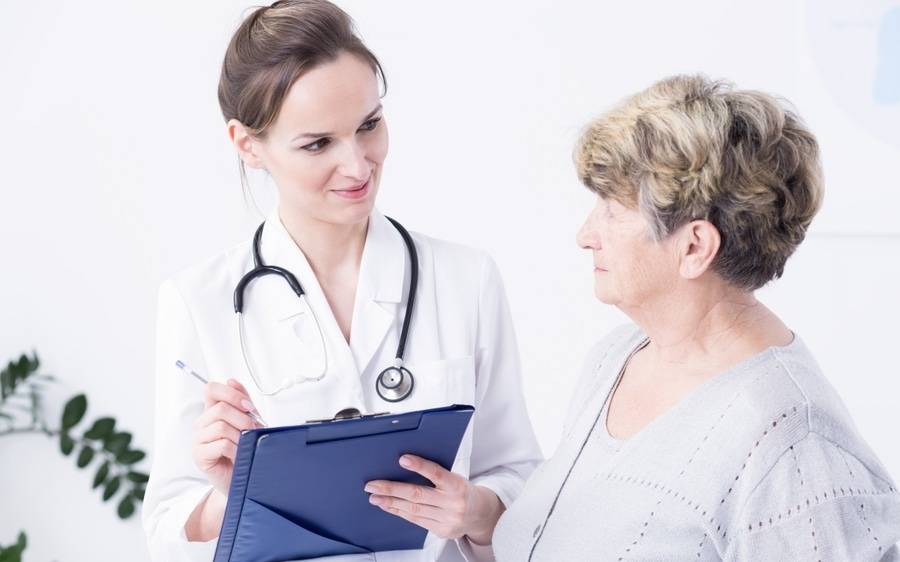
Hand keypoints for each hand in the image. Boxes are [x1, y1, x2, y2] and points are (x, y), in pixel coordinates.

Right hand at [191, 379, 260, 494]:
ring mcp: (199, 440)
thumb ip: (242, 402)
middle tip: (253, 430)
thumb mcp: (248, 422)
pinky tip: (239, 456)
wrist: (244, 479)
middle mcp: (203, 424)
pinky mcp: (200, 456)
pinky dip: (236, 449)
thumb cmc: (246, 450)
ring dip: (241, 436)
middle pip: (220, 408)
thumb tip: (232, 380)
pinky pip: (221, 444)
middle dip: (243, 418)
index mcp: (213, 412)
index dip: (231, 394)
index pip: (211, 389)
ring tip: (246, 445)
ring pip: (221, 426)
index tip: (249, 407)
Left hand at [364, 454, 504, 544]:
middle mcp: (452, 504)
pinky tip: (388, 506)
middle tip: (373, 485)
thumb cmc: (463, 491)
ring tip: (375, 497)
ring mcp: (447, 519)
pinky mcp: (441, 531)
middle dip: (392, 489)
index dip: (420, 466)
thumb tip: (405, 464)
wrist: (481, 514)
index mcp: (457, 485)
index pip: (437, 473)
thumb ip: (436, 474)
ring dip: (390, 502)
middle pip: (418, 495)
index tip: (403, 459)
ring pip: (413, 510)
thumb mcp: (455, 477)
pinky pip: (416, 520)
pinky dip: (399, 512)